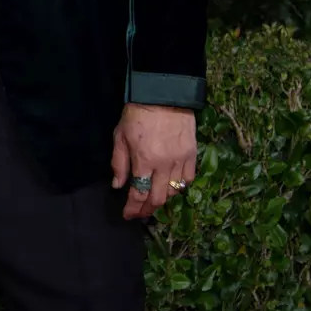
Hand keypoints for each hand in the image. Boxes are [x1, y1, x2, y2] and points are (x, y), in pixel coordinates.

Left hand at [111, 104, 195, 219]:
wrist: (163, 95)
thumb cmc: (136, 114)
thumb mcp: (120, 136)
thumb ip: (119, 163)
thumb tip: (118, 186)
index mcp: (144, 160)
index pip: (139, 193)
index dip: (133, 208)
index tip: (127, 215)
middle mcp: (164, 165)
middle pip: (158, 198)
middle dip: (147, 210)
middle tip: (140, 213)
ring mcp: (180, 160)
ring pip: (174, 192)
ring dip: (163, 200)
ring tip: (153, 200)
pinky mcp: (192, 154)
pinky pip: (188, 179)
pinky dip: (179, 187)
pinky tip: (171, 187)